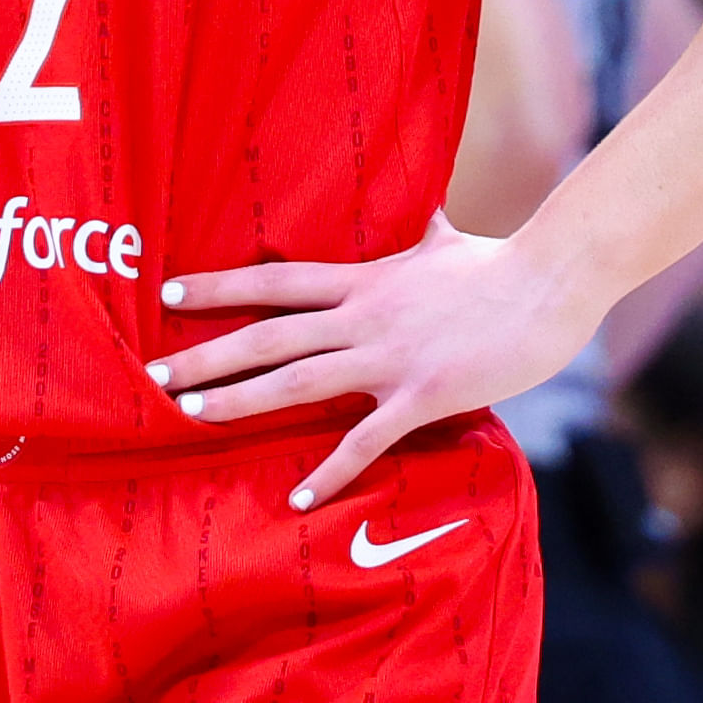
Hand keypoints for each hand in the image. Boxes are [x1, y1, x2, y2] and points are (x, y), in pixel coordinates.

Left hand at [153, 212, 599, 507]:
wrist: (551, 281)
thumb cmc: (501, 263)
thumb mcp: (446, 240)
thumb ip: (423, 230)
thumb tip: (427, 205)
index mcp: (364, 280)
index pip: (276, 281)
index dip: (220, 286)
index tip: (169, 291)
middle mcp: (364, 316)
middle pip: (268, 334)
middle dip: (207, 354)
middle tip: (151, 373)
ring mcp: (390, 357)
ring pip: (298, 379)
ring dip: (240, 399)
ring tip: (191, 414)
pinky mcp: (422, 394)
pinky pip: (365, 440)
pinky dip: (328, 470)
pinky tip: (297, 497)